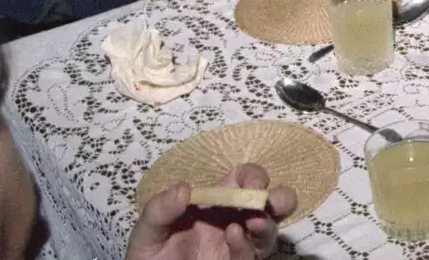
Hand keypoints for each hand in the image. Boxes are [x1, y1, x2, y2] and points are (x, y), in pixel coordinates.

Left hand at [125, 163, 297, 259]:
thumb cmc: (150, 255)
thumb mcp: (147, 230)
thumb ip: (160, 209)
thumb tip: (185, 189)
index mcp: (216, 202)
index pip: (245, 179)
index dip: (254, 176)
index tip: (253, 184)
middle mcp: (234, 220)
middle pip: (271, 204)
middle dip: (280, 198)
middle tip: (271, 202)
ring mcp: (237, 246)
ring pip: (269, 232)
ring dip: (267, 224)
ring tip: (254, 222)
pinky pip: (249, 256)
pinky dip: (244, 246)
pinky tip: (233, 237)